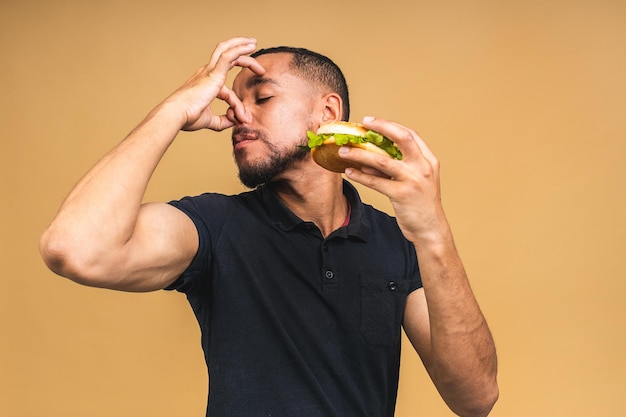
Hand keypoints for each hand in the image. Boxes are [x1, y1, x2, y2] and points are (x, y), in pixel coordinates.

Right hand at [163, 37, 264, 131]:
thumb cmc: (188, 117)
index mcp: (205, 83)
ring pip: (226, 50)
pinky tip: (251, 47)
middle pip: (224, 55)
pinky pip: (229, 56)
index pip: (228, 91)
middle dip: (240, 51)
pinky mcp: (214, 73)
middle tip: (253, 49)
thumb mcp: (209, 120)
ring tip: (254, 43)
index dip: (238, 106)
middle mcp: (207, 73)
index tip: (243, 118)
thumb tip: (235, 121)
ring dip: (241, 45)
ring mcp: (209, 71)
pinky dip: (240, 50)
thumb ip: (222, 120)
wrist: (178, 114)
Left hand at [341, 116, 448, 244]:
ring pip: (382, 160)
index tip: (372, 121)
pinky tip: (349, 172)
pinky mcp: (401, 195)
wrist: (431, 230)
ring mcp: (413, 180)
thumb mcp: (415, 181)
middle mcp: (423, 167)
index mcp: (428, 160)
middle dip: (381, 127)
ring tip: (344, 151)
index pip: (410, 135)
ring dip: (360, 154)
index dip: (390, 126)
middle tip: (362, 124)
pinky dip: (360, 176)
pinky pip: (376, 182)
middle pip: (402, 138)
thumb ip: (396, 168)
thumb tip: (368, 160)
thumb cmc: (421, 205)